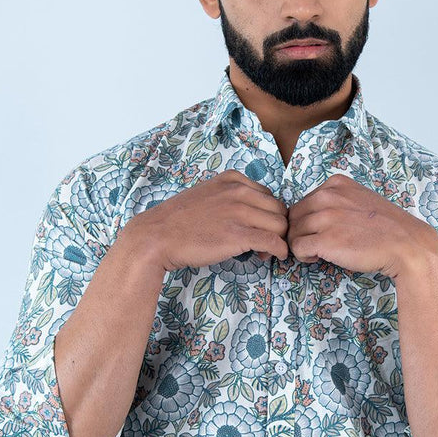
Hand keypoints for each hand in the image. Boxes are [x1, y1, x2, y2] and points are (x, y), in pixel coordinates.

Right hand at [124, 169, 289, 270]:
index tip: (258, 228)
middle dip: (276, 227)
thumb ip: (229, 196)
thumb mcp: (206, 195)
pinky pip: (274, 242)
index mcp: (232, 179)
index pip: (269, 195)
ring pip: (280, 225)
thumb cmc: (178, 221)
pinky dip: (280, 251)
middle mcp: (239, 191)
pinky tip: (273, 257)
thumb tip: (251, 212)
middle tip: (263, 242)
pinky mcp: (239, 235)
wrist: (157, 237)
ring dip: (278, 240)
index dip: (267, 214)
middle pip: (279, 209)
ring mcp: (239, 212)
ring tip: (262, 252)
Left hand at [285, 173, 437, 277]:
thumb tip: (312, 215)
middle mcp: (328, 196)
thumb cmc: (385, 228)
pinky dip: (303, 256)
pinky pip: (297, 248)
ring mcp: (326, 218)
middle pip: (293, 216)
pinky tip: (318, 258)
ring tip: (319, 252)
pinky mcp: (325, 240)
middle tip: (316, 245)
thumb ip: (336, 201)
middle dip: (301, 232)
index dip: (307, 220)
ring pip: (292, 232)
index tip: (321, 231)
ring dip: (301, 245)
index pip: (303, 201)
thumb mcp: (360, 199)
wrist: (406, 245)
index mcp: (336, 184)